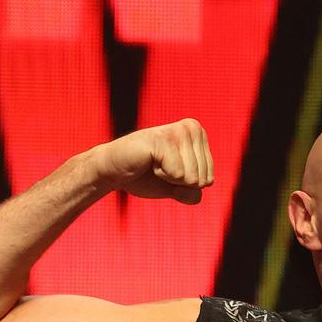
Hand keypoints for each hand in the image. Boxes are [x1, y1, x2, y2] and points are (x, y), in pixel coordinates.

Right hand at [90, 118, 213, 203]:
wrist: (112, 172)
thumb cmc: (144, 177)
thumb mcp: (175, 189)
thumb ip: (191, 192)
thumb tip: (198, 193)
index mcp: (199, 135)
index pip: (209, 179)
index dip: (185, 185)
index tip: (168, 171)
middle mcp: (191, 128)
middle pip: (202, 179)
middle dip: (179, 182)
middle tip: (159, 168)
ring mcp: (178, 131)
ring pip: (192, 178)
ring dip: (170, 178)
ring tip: (153, 163)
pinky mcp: (163, 139)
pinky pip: (178, 174)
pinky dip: (161, 175)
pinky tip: (148, 162)